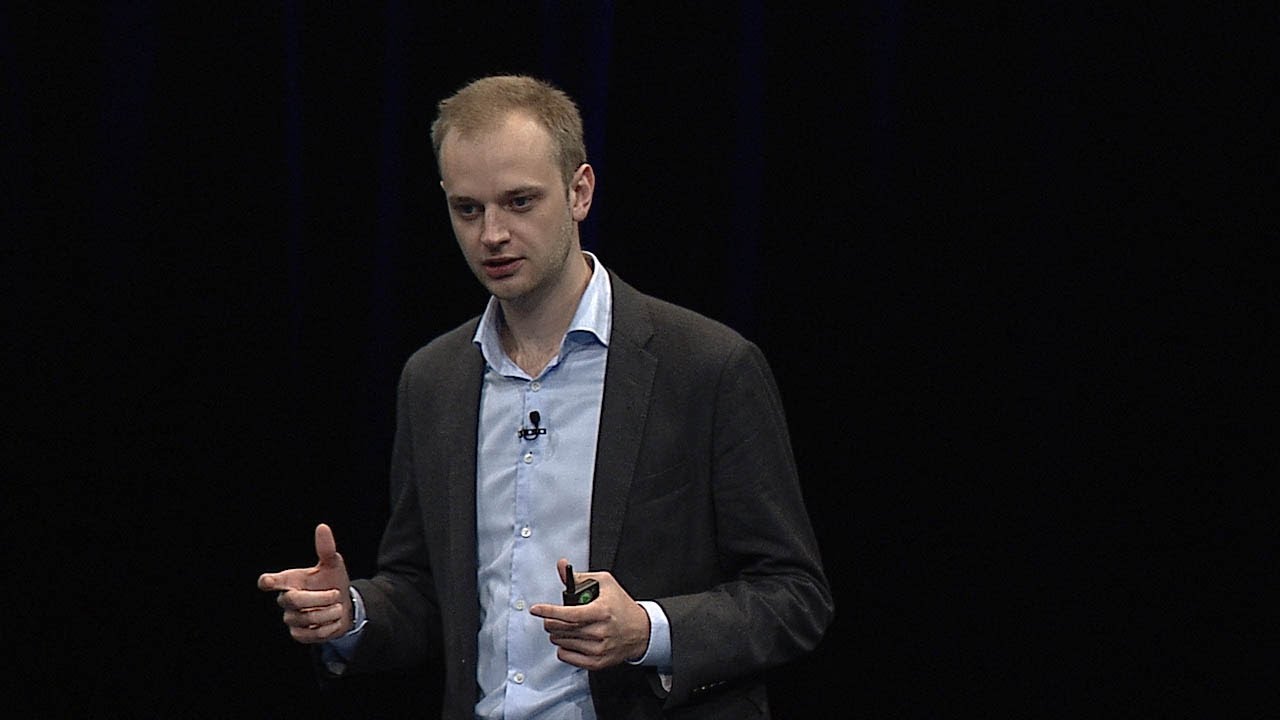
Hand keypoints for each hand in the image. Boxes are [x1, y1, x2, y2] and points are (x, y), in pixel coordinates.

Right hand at [257, 523, 352, 643]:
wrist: (345, 606)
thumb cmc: (333, 582)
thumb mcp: (333, 564)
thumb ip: (326, 548)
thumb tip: (322, 527)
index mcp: (290, 580)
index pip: (271, 581)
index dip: (269, 581)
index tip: (268, 581)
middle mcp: (286, 599)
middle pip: (294, 600)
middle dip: (320, 598)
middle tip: (336, 593)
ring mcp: (291, 618)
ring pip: (306, 618)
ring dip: (329, 612)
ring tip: (337, 607)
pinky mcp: (298, 634)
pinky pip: (312, 634)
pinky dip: (328, 627)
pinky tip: (333, 620)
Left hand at [529, 559, 650, 670]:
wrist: (642, 631)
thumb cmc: (622, 607)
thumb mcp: (605, 584)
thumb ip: (580, 577)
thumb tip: (562, 567)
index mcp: (601, 611)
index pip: (568, 614)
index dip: (549, 611)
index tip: (536, 609)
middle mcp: (600, 632)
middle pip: (562, 629)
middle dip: (550, 621)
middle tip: (551, 617)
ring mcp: (598, 649)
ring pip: (562, 643)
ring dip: (557, 634)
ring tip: (566, 627)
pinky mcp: (597, 662)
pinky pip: (567, 657)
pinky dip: (563, 648)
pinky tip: (570, 640)